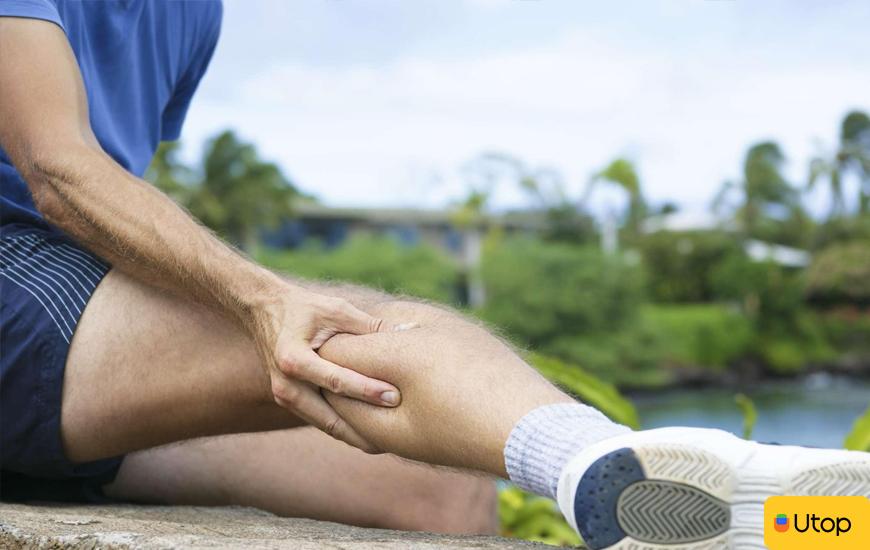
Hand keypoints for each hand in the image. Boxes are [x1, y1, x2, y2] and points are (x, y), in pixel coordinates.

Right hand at [248, 281, 404, 450]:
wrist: (263, 309)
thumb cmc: (303, 307)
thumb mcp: (335, 309)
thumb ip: (368, 325)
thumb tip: (407, 334)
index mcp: (293, 358)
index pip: (337, 381)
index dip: (367, 390)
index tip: (394, 397)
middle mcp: (285, 384)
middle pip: (329, 417)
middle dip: (362, 430)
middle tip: (395, 438)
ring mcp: (283, 396)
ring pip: (325, 424)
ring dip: (353, 435)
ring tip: (384, 443)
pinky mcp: (287, 400)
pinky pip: (319, 419)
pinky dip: (342, 427)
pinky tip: (365, 433)